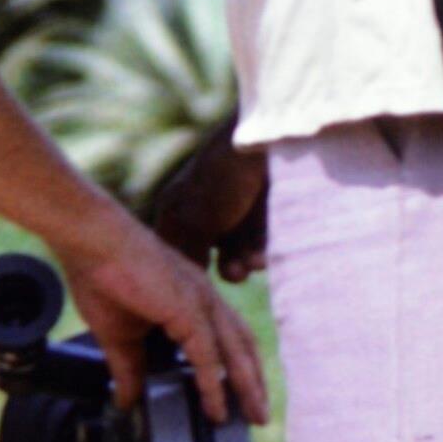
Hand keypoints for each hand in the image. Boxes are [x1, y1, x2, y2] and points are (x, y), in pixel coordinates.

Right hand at [62, 202, 268, 426]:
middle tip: (260, 416)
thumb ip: (128, 367)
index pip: (227, 337)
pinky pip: (208, 355)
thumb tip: (126, 400)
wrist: (91, 242)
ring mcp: (200, 301)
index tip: (242, 397)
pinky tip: (216, 408)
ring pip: (235, 351)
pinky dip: (214, 384)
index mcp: (192, 299)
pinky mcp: (187, 308)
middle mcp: (205, 298)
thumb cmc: (100, 276)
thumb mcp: (117, 334)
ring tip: (254, 417)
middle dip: (254, 382)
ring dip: (247, 386)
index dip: (238, 367)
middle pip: (242, 346)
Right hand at [153, 122, 270, 282]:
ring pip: (237, 252)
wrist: (268, 146)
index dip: (184, 273)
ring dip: (246, 262)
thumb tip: (185, 291)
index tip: (197, 295)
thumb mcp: (196, 222)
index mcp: (177, 209)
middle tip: (237, 274)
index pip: (174, 250)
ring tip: (256, 262)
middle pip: (209, 256)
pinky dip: (263, 249)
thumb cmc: (222, 182)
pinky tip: (267, 251)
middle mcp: (203, 211)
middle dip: (224, 268)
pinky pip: (260, 242)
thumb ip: (189, 254)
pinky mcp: (262, 213)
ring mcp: (234, 212)